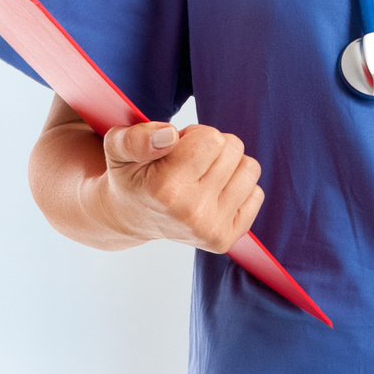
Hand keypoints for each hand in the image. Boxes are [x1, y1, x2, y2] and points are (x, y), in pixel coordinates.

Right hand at [93, 121, 263, 252]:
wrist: (131, 217)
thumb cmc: (131, 176)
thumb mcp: (118, 148)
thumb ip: (136, 137)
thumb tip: (169, 135)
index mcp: (166, 190)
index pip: (212, 138)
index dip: (194, 135)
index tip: (175, 150)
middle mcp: (191, 214)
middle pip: (233, 149)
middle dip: (211, 147)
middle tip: (187, 164)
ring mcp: (211, 230)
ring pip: (250, 168)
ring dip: (227, 165)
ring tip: (200, 176)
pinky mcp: (226, 238)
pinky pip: (256, 193)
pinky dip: (236, 188)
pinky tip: (211, 195)